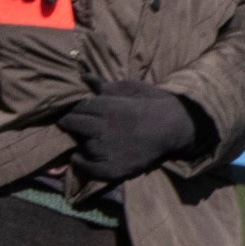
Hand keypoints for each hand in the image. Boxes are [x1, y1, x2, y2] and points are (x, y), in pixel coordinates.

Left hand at [57, 79, 202, 181]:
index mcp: (107, 108)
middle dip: (70, 123)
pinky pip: (88, 168)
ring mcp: (107, 150)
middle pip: (74, 124)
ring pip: (81, 144)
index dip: (74, 110)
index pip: (78, 108)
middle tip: (72, 124)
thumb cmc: (152, 104)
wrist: (174, 126)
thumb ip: (104, 86)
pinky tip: (80, 157)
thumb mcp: (129, 89)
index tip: (74, 112)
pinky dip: (81, 163)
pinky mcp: (113, 168)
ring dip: (79, 141)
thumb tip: (85, 76)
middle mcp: (103, 129)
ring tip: (83, 138)